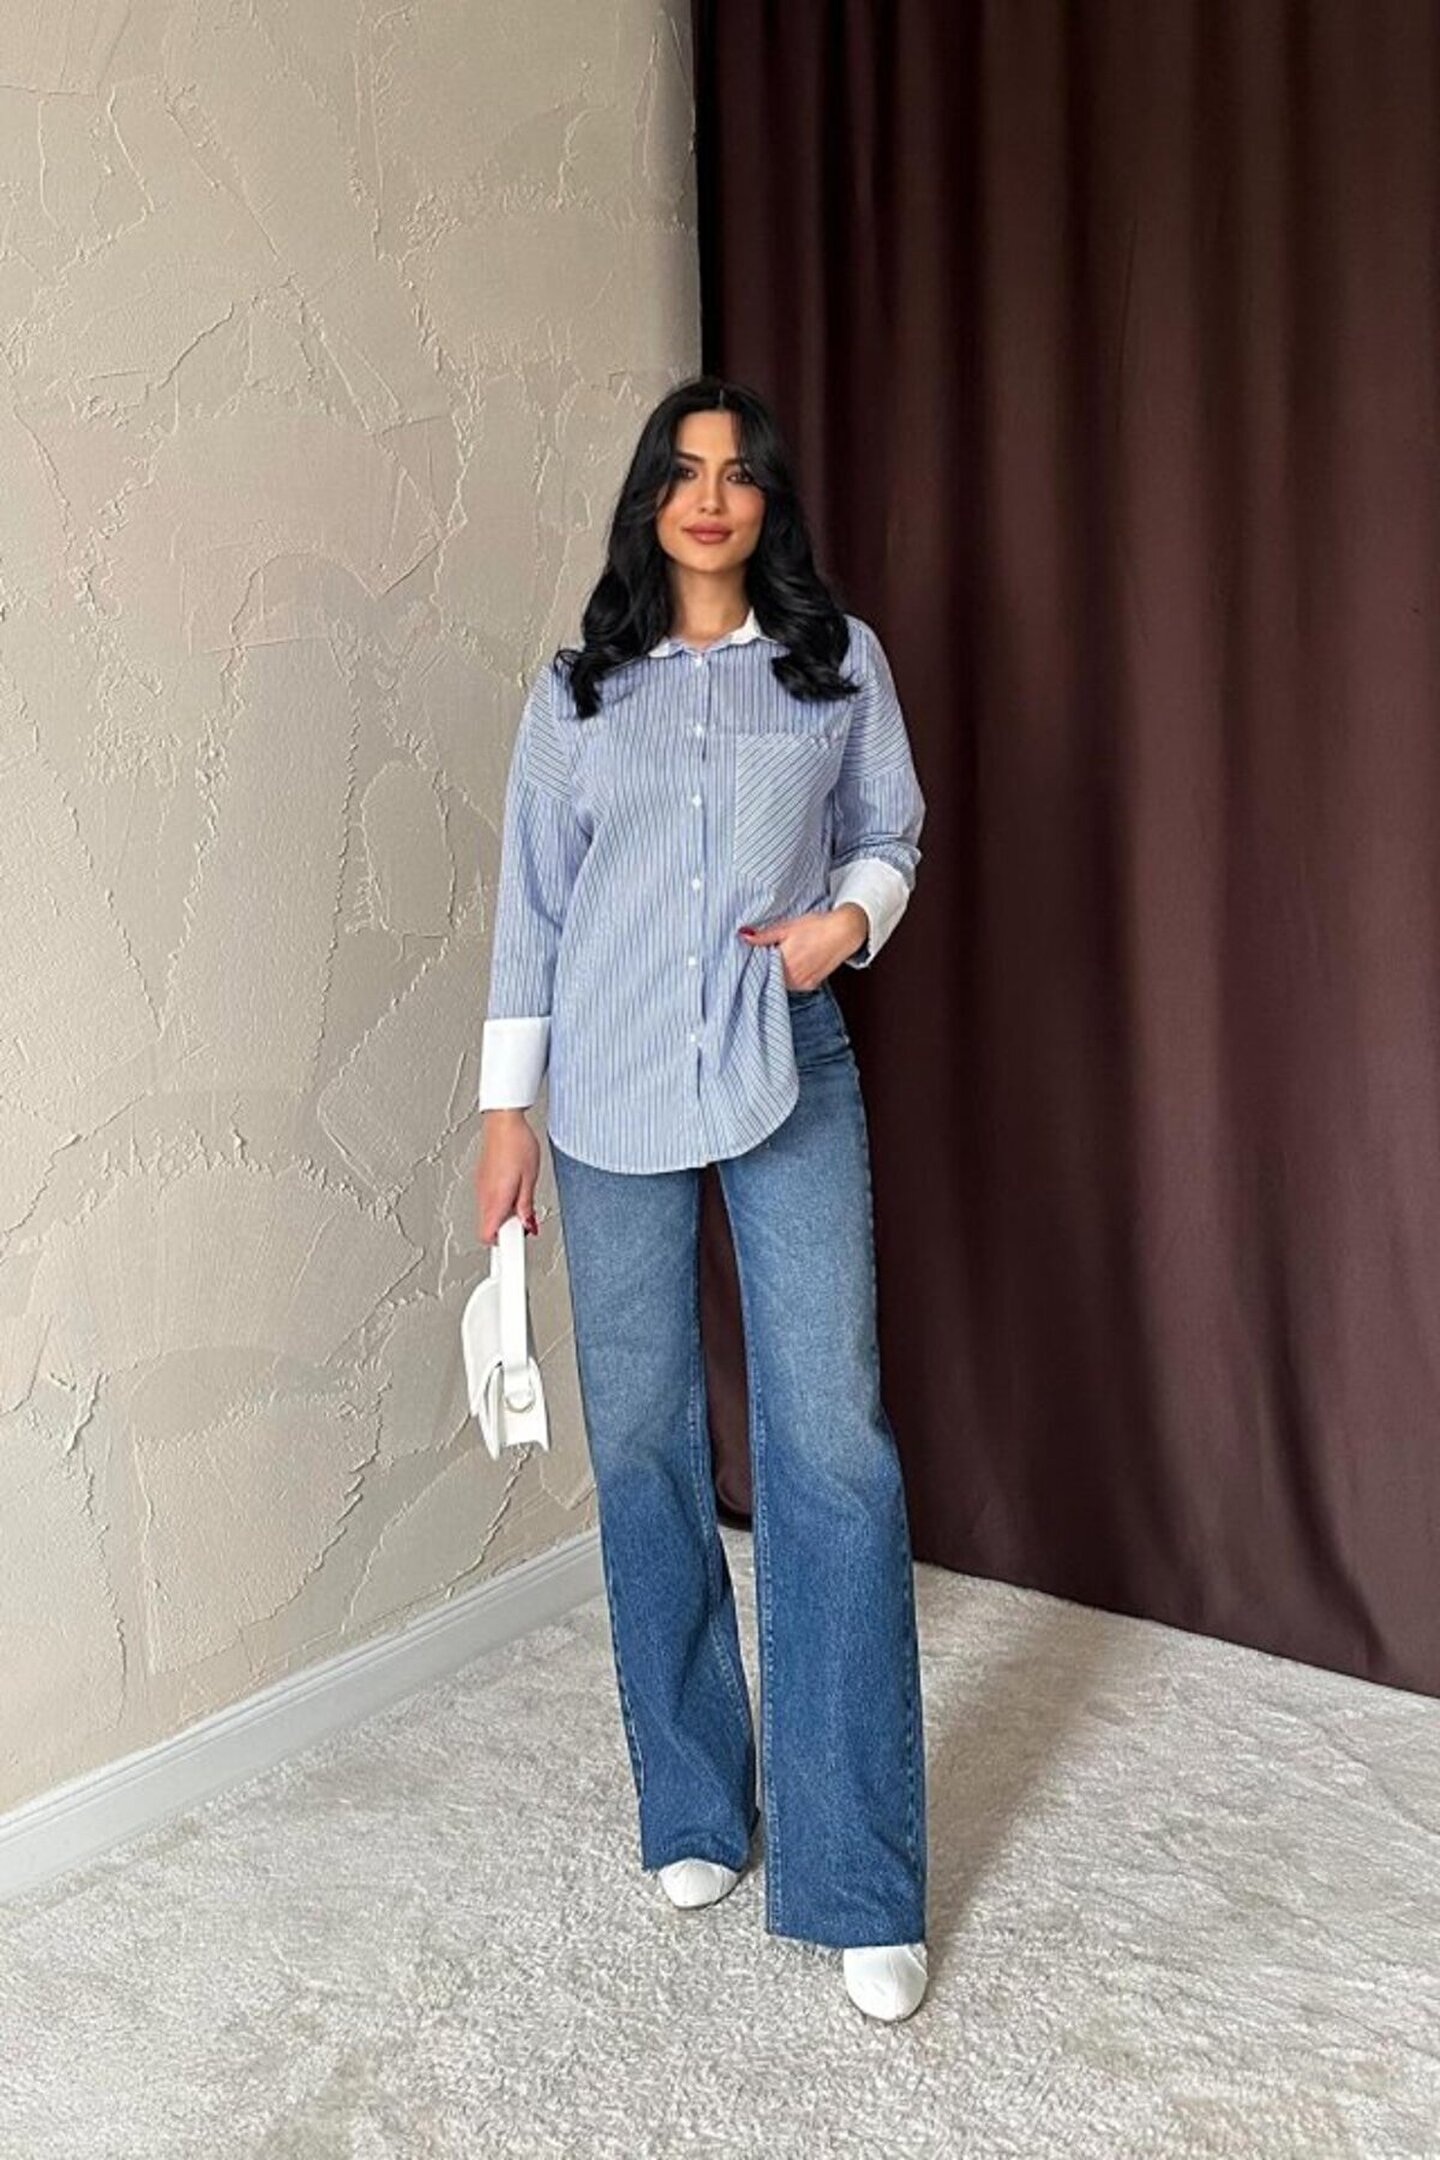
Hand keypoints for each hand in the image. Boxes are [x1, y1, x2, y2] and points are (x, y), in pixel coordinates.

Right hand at [475, 1109, 542, 1244]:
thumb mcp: (530, 1179)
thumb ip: (526, 1206)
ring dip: (503, 1216)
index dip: (502, 1250)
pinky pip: (488, 1201)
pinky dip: (500, 1203)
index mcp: (495, 1200)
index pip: (489, 1238)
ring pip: (488, 1215)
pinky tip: (513, 1190)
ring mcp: (480, 1189)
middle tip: (525, 1222)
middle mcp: (483, 1197)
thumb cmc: (517, 1144)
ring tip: (521, 1199)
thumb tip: (528, 1225)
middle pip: (488, 1229)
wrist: (503, 1121)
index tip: (513, 1259)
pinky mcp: (481, 1180)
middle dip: (506, 1231)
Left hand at [737, 902, 866, 988]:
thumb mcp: (786, 927)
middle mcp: (792, 979)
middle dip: (768, 965)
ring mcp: (802, 984)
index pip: (759, 967)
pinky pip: (794, 984)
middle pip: (770, 976)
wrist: (844, 931)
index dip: (757, 959)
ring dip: (780, 971)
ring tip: (788, 954)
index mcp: (782, 964)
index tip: (757, 951)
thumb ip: (763, 936)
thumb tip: (743, 936)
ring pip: (781, 981)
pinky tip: (797, 961)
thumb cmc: (816, 926)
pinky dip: (792, 975)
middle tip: (773, 949)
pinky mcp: (811, 985)